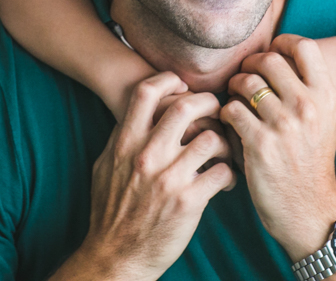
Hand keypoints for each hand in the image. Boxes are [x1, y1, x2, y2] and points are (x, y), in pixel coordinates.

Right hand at [77, 72, 235, 280]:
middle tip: (217, 110)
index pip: (146, 93)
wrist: (116, 256)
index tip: (183, 85)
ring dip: (225, 141)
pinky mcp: (189, 201)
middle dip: (208, 102)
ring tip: (227, 149)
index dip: (168, 80)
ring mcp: (169, 178)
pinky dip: (230, 172)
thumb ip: (121, 138)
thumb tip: (136, 114)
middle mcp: (147, 156)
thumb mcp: (104, 167)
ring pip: (211, 138)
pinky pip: (223, 172)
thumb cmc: (110, 211)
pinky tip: (226, 179)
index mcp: (125, 143)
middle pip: (185, 106)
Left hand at [221, 34, 335, 261]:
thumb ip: (308, 90)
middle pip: (268, 60)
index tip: (270, 52)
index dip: (282, 43)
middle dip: (250, 65)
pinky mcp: (260, 144)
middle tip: (244, 78)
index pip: (305, 47)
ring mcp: (284, 125)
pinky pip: (231, 110)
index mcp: (326, 97)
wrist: (309, 211)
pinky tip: (229, 124)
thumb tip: (279, 56)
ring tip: (234, 101)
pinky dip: (225, 114)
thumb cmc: (311, 163)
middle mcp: (307, 106)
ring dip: (234, 88)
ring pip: (246, 83)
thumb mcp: (324, 121)